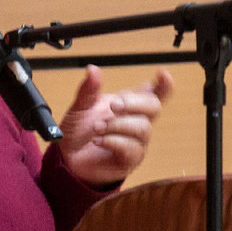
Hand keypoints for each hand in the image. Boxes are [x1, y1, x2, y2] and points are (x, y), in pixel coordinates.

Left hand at [58, 65, 176, 186]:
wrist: (67, 159)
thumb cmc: (78, 131)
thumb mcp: (80, 107)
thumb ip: (88, 90)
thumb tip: (92, 69)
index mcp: (130, 105)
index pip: (155, 93)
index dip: (164, 85)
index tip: (163, 74)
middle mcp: (137, 122)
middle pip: (154, 107)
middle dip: (135, 103)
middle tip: (114, 105)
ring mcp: (136, 142)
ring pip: (142, 128)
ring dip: (117, 125)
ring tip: (97, 127)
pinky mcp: (129, 161)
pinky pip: (132, 149)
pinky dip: (113, 141)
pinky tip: (98, 140)